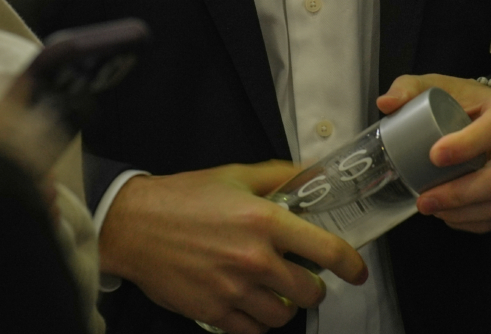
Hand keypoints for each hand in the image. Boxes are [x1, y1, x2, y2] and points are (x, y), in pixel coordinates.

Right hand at [100, 161, 367, 333]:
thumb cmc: (183, 197)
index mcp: (264, 221)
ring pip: (283, 316)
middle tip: (303, 278)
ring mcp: (234, 289)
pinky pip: (254, 331)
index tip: (357, 271)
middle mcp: (254, 259)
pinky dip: (259, 322)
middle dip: (312, 287)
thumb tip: (314, 171)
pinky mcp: (213, 312)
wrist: (133, 225)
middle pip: (309, 291)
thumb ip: (279, 175)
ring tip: (275, 292)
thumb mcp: (234, 175)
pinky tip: (252, 305)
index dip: (350, 265)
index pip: (326, 250)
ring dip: (285, 306)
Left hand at [376, 75, 490, 233]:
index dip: (467, 146)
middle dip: (459, 194)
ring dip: (464, 213)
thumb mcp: (437, 87)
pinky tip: (451, 217)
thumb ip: (409, 89)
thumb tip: (385, 103)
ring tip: (432, 209)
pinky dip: (475, 223)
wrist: (490, 118)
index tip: (434, 156)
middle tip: (424, 200)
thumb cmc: (463, 103)